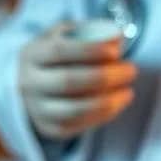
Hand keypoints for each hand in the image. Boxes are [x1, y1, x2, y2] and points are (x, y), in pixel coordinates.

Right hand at [19, 22, 137, 139]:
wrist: (30, 86)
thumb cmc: (55, 56)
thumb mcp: (63, 35)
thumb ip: (86, 32)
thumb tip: (116, 39)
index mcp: (31, 55)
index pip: (58, 51)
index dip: (90, 51)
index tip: (115, 52)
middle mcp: (28, 84)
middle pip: (67, 81)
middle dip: (105, 77)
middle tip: (131, 70)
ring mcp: (36, 109)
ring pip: (73, 110)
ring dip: (108, 101)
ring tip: (128, 92)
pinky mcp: (47, 128)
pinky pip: (77, 126)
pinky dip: (103, 116)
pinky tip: (118, 104)